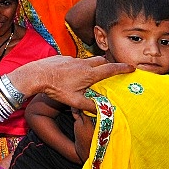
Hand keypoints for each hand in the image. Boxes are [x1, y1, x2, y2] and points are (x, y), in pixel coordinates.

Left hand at [7, 56, 133, 112]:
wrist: (36, 75)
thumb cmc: (56, 89)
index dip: (123, 68)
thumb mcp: (74, 101)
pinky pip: (74, 61)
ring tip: (89, 76)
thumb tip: (102, 110)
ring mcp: (72, 59)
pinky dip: (77, 66)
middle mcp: (83, 63)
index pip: (111, 69)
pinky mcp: (63, 57)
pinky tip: (70, 75)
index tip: (131, 67)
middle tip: (112, 71)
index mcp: (89, 74)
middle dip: (108, 65)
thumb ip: (89, 106)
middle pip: (101, 61)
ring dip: (92, 66)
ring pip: (87, 60)